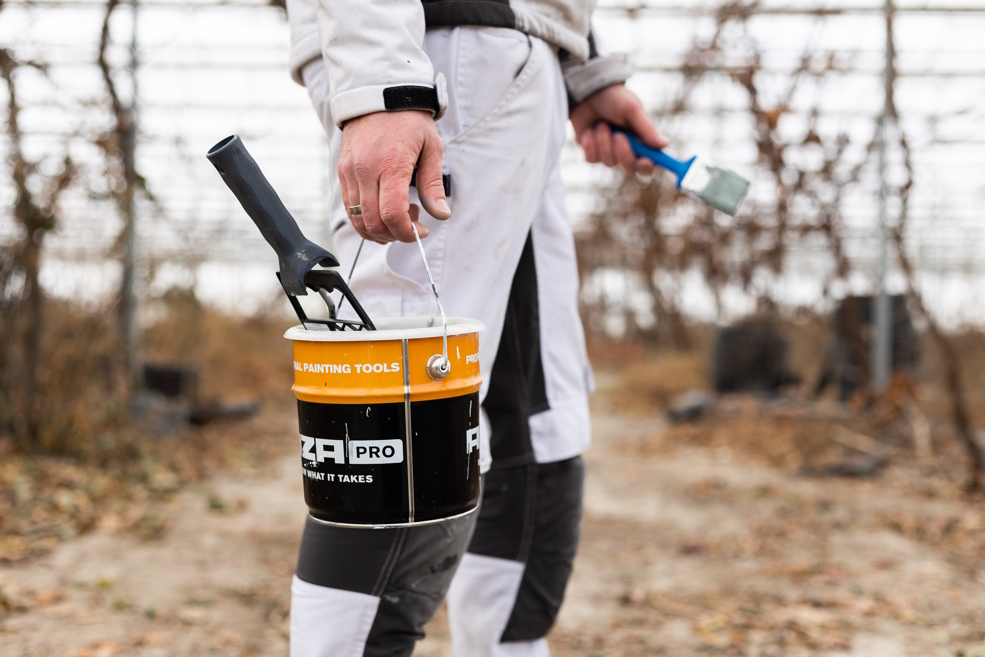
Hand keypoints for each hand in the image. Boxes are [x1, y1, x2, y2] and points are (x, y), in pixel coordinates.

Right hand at [338, 110, 450, 242]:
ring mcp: (349, 172)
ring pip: (358, 219)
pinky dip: (366, 219)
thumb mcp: (431, 148)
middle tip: (412, 225)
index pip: (392, 214)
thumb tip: (441, 215)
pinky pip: (349, 207)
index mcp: (391, 164)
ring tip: (399, 216)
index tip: (421, 232)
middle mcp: (365, 170)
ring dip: (380, 230)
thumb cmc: (409, 119)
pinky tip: (383, 211)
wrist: (379, 94)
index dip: (407, 232)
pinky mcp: (342, 171)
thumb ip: (433, 185)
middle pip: (373, 222)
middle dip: (395, 234)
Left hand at [569, 84, 667, 174]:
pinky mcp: (591, 153)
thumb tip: (665, 144)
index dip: (648, 166)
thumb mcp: (632, 109)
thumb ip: (646, 128)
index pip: (649, 163)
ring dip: (604, 141)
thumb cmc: (614, 98)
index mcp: (641, 140)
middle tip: (618, 136)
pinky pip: (592, 159)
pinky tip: (589, 130)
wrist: (587, 92)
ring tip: (601, 123)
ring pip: (609, 162)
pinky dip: (590, 144)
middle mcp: (627, 150)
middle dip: (623, 153)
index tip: (644, 160)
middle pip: (630, 168)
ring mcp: (608, 153)